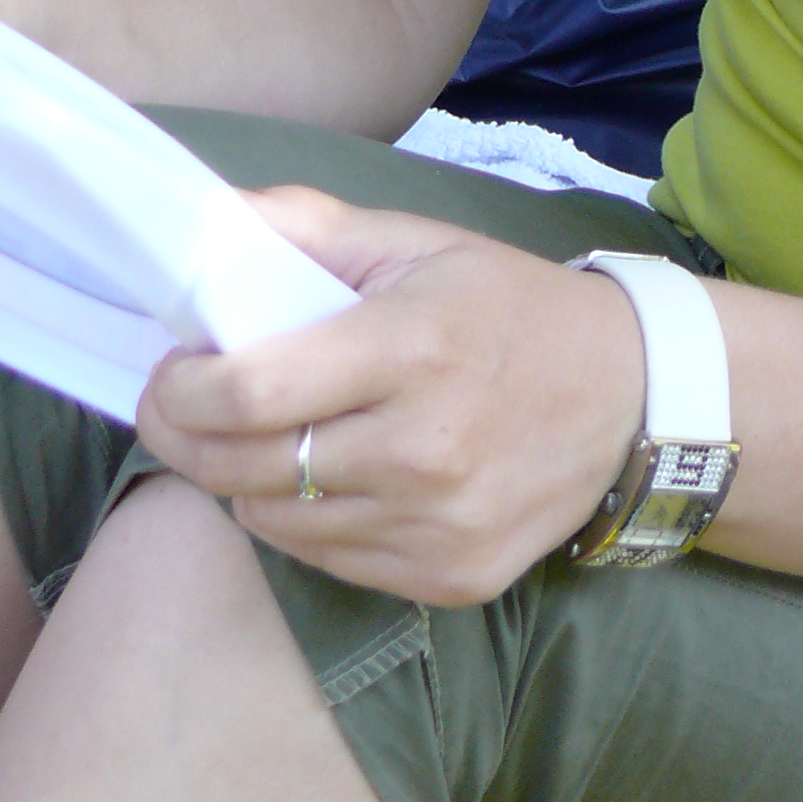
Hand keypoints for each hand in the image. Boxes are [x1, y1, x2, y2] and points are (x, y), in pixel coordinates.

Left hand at [134, 185, 654, 610]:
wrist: (629, 397)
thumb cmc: (505, 307)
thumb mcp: (416, 243)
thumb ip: (305, 226)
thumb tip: (204, 221)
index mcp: (411, 347)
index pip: (250, 393)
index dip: (182, 389)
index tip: (173, 370)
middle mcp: (423, 448)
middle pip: (244, 469)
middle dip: (185, 437)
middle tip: (182, 406)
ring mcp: (437, 525)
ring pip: (274, 523)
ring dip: (242, 481)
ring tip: (263, 437)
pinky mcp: (449, 580)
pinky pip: (327, 562)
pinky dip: (304, 522)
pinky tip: (327, 478)